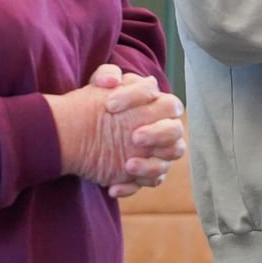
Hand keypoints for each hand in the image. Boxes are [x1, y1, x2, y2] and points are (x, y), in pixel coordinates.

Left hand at [86, 65, 188, 196]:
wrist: (86, 130)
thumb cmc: (103, 104)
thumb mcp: (100, 86)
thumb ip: (106, 74)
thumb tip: (112, 81)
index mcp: (160, 105)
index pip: (165, 101)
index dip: (138, 100)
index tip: (109, 105)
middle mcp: (165, 130)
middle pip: (175, 132)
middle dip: (157, 134)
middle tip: (134, 137)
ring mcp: (157, 154)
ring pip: (166, 162)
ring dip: (149, 166)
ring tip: (127, 165)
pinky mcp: (145, 174)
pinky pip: (147, 184)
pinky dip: (130, 186)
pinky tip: (112, 187)